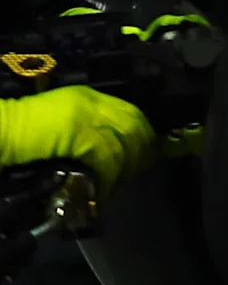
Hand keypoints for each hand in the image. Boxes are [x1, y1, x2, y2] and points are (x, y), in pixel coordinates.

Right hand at [0, 86, 157, 197]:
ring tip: (118, 184)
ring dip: (125, 167)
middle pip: (134, 125)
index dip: (144, 133)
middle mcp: (92, 102)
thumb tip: (115, 153)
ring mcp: (87, 116)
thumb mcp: (61, 123)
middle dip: (142, 150)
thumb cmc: (23, 134)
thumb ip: (87, 131)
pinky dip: (109, 176)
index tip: (148, 152)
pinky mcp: (80, 135)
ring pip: (124, 143)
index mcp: (88, 96)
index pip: (130, 111)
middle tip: (139, 171)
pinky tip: (104, 188)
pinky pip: (107, 158)